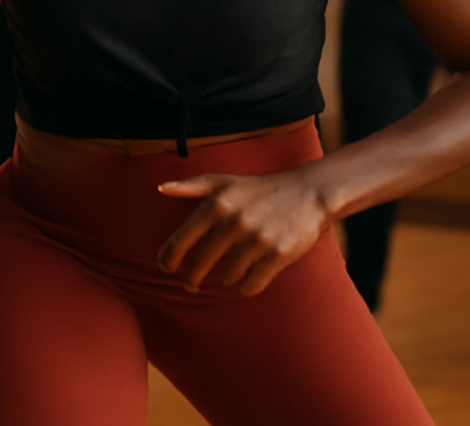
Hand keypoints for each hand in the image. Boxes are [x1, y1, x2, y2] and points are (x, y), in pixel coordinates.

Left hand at [156, 169, 330, 296]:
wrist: (308, 193)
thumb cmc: (259, 189)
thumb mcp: (225, 182)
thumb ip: (191, 186)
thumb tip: (161, 188)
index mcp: (216, 204)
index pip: (179, 242)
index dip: (168, 260)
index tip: (168, 268)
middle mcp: (234, 221)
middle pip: (198, 265)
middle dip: (191, 278)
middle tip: (191, 282)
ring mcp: (257, 239)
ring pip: (225, 278)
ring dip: (224, 279)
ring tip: (229, 271)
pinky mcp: (278, 255)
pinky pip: (249, 286)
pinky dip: (244, 287)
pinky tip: (244, 279)